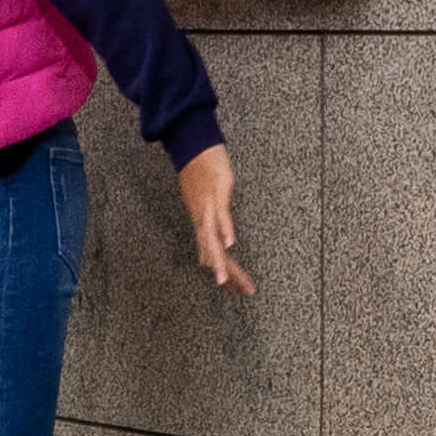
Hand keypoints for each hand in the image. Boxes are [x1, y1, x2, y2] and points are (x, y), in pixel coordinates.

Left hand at [175, 141, 251, 296]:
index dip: (225, 272)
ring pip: (212, 239)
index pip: (212, 254)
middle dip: (228, 274)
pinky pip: (220, 215)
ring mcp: (208, 206)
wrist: (192, 144)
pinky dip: (225, 229)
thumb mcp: (204, 199)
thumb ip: (209, 219)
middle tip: (243, 291)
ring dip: (220, 261)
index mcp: (200, 222)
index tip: (236, 288)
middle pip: (213, 253)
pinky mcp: (216, 192)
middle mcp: (201, 218)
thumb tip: (216, 234)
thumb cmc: (200, 171)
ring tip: (226, 280)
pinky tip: (231, 244)